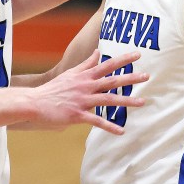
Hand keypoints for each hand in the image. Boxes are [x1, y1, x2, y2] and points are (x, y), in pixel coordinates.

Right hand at [31, 49, 146, 133]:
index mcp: (85, 76)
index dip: (123, 59)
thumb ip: (86, 63)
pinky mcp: (77, 114)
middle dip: (130, 78)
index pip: (107, 65)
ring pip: (108, 99)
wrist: (36, 102)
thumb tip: (97, 52)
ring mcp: (82, 100)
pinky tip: (121, 131)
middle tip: (147, 76)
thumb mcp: (71, 73)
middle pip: (112, 80)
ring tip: (143, 102)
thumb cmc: (54, 88)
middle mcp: (86, 86)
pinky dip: (109, 126)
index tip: (137, 54)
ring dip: (127, 101)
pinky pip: (96, 120)